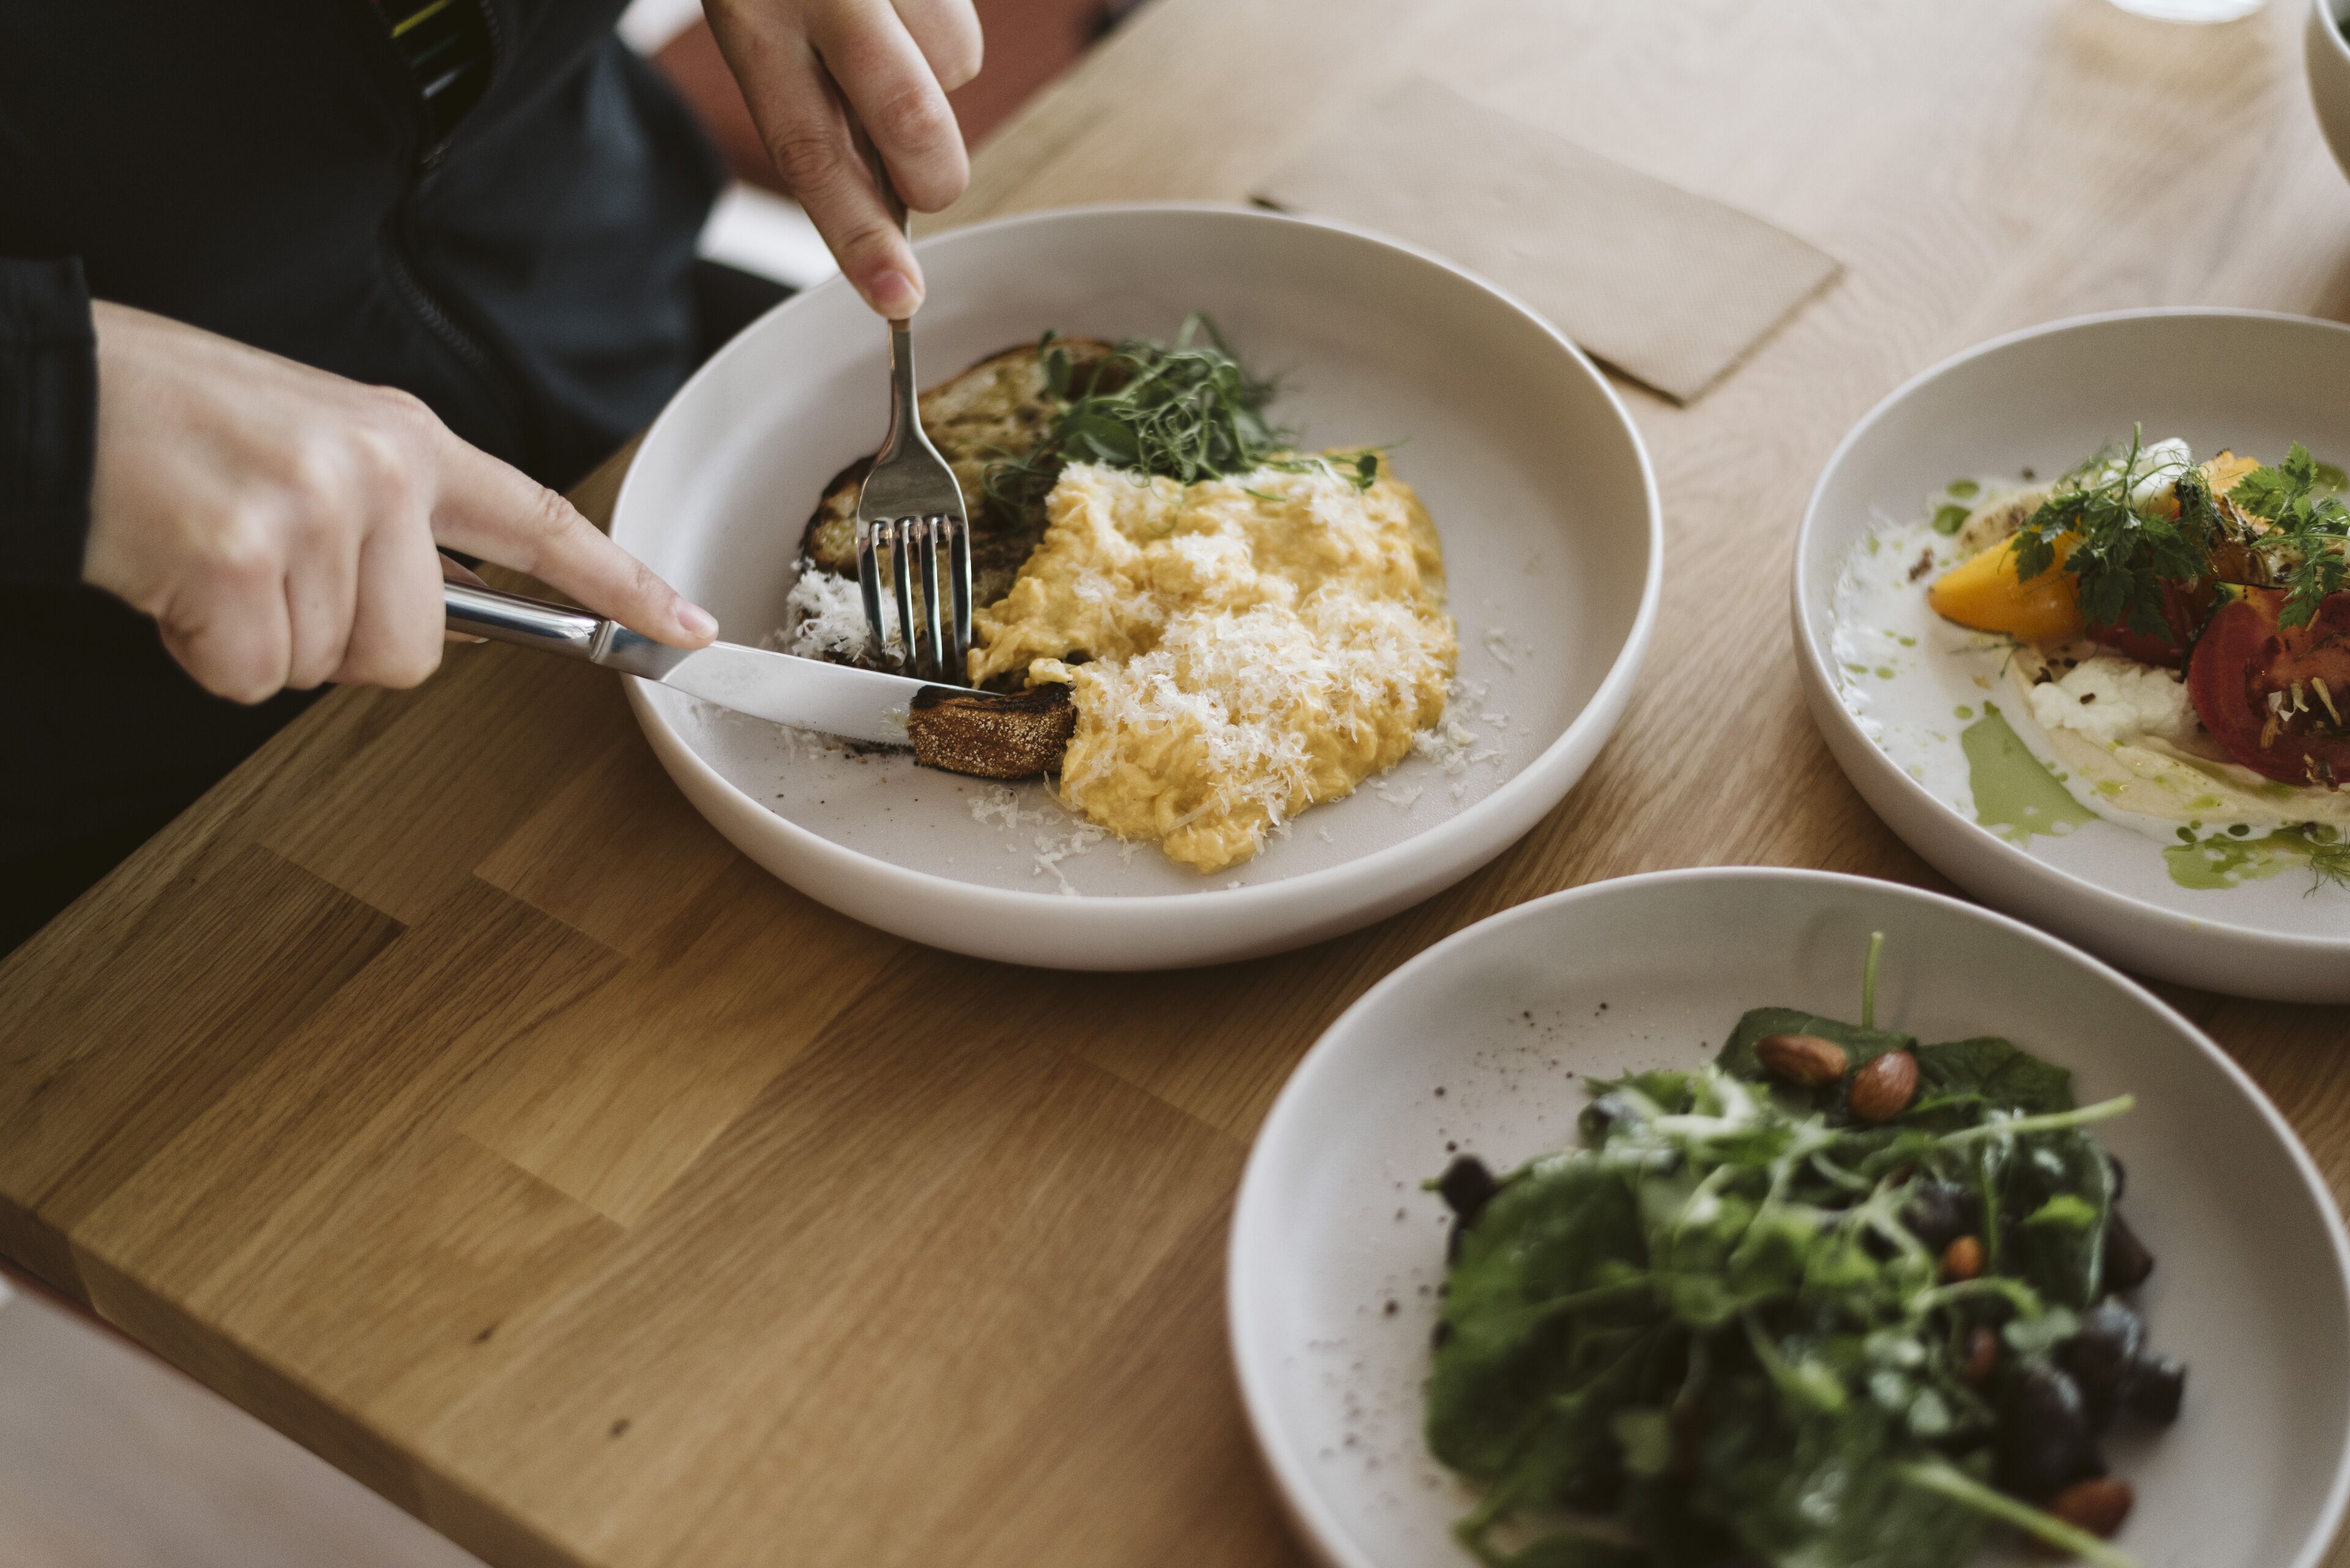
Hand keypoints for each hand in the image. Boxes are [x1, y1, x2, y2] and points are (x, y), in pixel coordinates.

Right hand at [82, 302, 716, 703]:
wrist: (51, 391)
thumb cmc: (173, 424)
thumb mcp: (312, 445)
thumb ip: (393, 522)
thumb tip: (442, 612)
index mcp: (403, 440)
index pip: (539, 522)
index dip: (620, 585)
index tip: (687, 628)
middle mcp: (375, 471)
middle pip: (415, 648)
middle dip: (336, 641)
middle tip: (262, 571)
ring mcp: (313, 511)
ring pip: (329, 667)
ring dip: (259, 639)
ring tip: (211, 557)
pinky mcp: (243, 557)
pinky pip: (254, 676)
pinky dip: (204, 653)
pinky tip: (175, 582)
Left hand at [704, 0, 981, 318]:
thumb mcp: (757, 28)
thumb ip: (818, 114)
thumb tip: (888, 213)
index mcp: (752, 23)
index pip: (812, 153)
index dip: (860, 237)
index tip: (899, 301)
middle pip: (914, 125)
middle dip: (930, 175)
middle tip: (918, 177)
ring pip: (956, 65)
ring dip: (935, 73)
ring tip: (886, 30)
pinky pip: (964, 18)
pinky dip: (941, 26)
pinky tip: (900, 0)